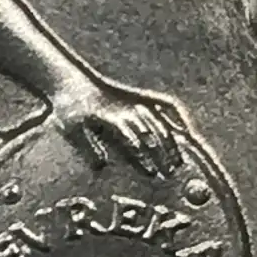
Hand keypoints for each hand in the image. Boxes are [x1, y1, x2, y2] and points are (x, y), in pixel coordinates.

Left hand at [52, 77, 185, 176]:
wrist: (72, 81)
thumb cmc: (70, 111)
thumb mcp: (70, 129)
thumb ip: (86, 148)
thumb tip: (102, 167)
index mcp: (109, 116)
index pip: (130, 138)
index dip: (141, 156)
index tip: (149, 173)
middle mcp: (127, 107)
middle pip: (149, 132)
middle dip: (160, 154)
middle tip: (168, 175)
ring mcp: (136, 101)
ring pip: (160, 122)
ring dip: (170, 143)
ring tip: (177, 163)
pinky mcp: (142, 96)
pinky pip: (165, 104)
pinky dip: (178, 116)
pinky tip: (187, 131)